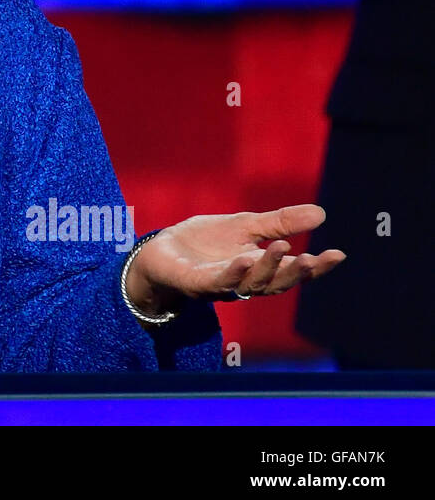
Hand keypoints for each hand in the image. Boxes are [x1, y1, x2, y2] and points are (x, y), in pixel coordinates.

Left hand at [126, 203, 344, 316]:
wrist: (160, 250)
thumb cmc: (204, 242)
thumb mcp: (245, 226)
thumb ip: (279, 223)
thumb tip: (321, 214)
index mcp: (260, 268)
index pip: (292, 270)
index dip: (316, 267)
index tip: (338, 254)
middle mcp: (244, 281)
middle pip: (276, 283)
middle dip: (295, 272)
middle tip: (313, 259)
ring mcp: (221, 285)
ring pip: (250, 284)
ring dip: (267, 268)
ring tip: (284, 248)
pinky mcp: (196, 283)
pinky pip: (218, 281)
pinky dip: (233, 272)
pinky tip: (244, 259)